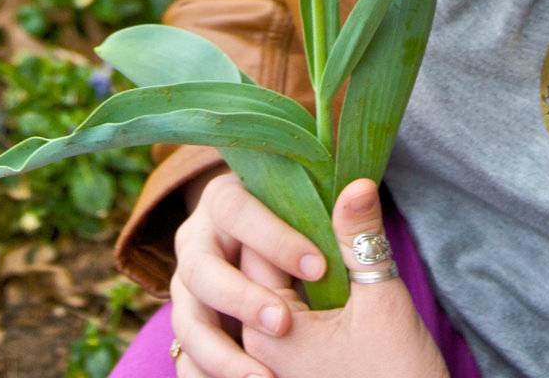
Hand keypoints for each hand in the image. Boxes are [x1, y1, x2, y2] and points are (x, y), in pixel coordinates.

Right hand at [170, 168, 328, 377]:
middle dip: (240, 297)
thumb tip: (363, 189)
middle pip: (199, 269)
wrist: (266, 248)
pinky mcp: (194, 326)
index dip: (272, 238)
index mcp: (222, 201)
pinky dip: (205, 375)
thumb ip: (340, 218)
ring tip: (262, 377)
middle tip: (283, 323)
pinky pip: (186, 359)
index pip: (234, 209)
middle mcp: (196, 243)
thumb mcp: (320, 224)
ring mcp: (188, 289)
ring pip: (187, 321)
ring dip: (219, 353)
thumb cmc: (297, 222)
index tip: (318, 268)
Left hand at [240, 178, 450, 377]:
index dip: (288, 209)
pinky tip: (324, 283)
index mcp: (268, 328)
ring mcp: (268, 367)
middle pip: (258, 269)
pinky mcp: (287, 374)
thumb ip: (361, 238)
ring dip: (290, 268)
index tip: (316, 184)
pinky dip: (294, 297)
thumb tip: (356, 180)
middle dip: (286, 236)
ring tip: (328, 244)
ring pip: (267, 295)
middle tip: (324, 205)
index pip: (258, 246)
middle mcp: (255, 350)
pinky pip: (276, 323)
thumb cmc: (396, 377)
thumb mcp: (382, 300)